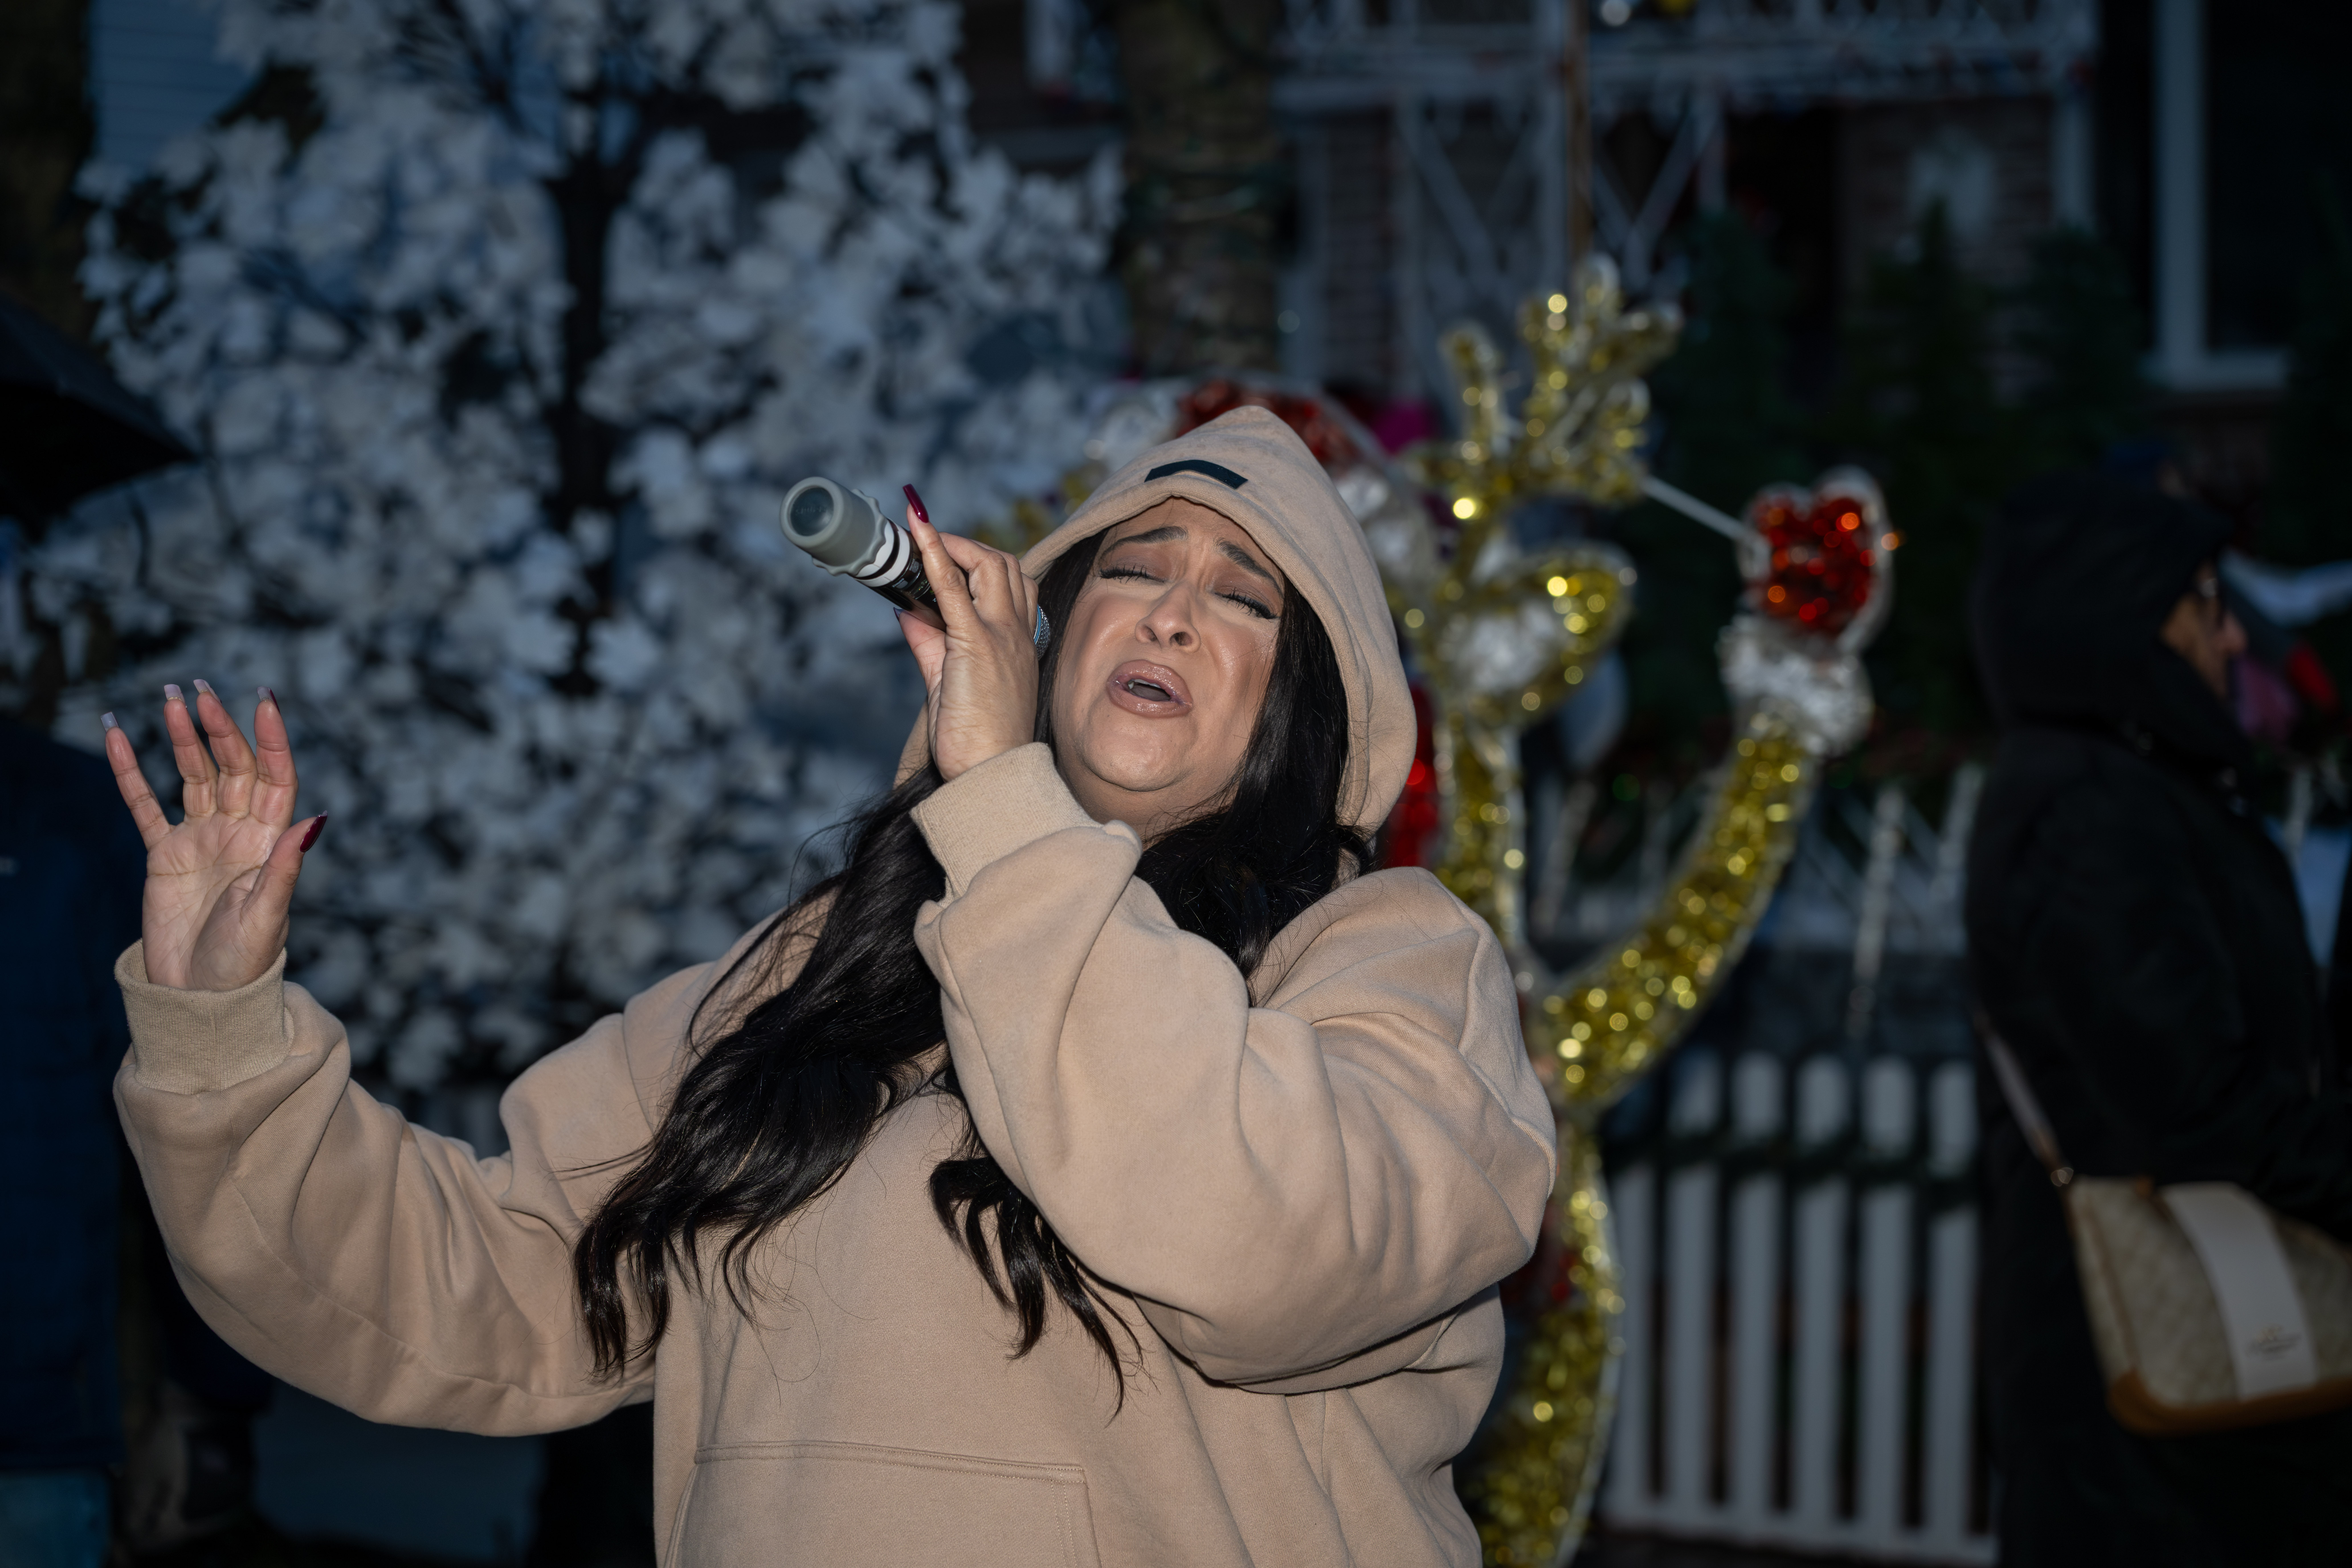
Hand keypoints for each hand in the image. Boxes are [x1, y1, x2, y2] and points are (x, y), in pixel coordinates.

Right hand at [103, 683, 322, 990]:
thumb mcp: (268, 915)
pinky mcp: (164, 855)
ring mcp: (200, 840)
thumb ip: (286, 867)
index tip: (264, 701)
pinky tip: (115, 736)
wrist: (203, 995)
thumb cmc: (244, 962)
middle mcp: (238, 832)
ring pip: (193, 776)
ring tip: (171, 698)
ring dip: (182, 738)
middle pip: (232, 768)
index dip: (272, 739)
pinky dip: (129, 772)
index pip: (275, 777)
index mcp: (269, 842)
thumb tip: (317, 821)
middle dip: (219, 729)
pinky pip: (144, 805)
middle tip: (200, 691)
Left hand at [896, 507, 1041, 781]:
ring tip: (923, 542)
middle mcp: (1015, 633)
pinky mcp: (975, 646)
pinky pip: (953, 587)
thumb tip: (904, 608)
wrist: (990, 774)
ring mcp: (1000, 636)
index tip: (944, 553)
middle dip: (967, 546)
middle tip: (928, 546)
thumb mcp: (947, 680)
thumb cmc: (975, 737)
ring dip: (955, 545)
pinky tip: (917, 531)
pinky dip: (934, 553)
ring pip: (989, 565)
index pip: (1011, 583)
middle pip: (1004, 565)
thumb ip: (928, 641)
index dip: (978, 560)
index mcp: (1018, 642)